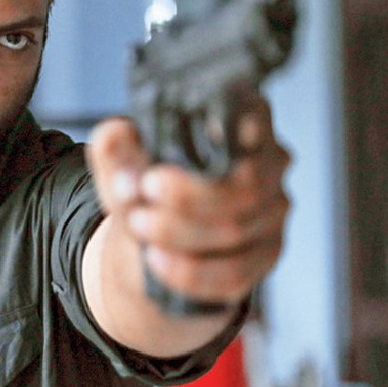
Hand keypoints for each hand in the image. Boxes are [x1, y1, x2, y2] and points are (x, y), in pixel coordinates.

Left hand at [87, 101, 290, 308]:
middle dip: (187, 195)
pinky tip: (158, 261)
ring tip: (138, 223)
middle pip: (244, 183)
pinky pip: (235, 271)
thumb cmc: (148, 189)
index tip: (206, 136)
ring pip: (235, 228)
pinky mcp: (267, 254)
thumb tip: (114, 136)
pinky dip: (192, 270)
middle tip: (141, 193)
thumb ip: (116, 147)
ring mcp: (273, 211)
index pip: (252, 116)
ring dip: (180, 231)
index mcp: (243, 121)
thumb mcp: (124, 165)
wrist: (152, 242)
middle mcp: (269, 163)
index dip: (232, 129)